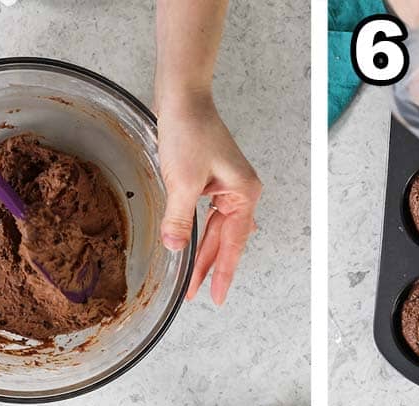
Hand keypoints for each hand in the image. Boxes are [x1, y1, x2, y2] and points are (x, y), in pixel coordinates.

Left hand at [157, 92, 261, 305]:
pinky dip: (199, 233)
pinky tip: (192, 246)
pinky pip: (209, 216)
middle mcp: (241, 193)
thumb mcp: (183, 181)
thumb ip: (179, 219)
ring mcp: (228, 187)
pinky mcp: (213, 180)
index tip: (216, 296)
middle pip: (225, 240)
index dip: (223, 272)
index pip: (233, 244)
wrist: (183, 97)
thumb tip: (175, 248)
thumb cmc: (190, 130)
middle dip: (208, 267)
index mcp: (243, 195)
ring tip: (190, 279)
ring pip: (216, 230)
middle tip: (195, 294)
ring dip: (203, 252)